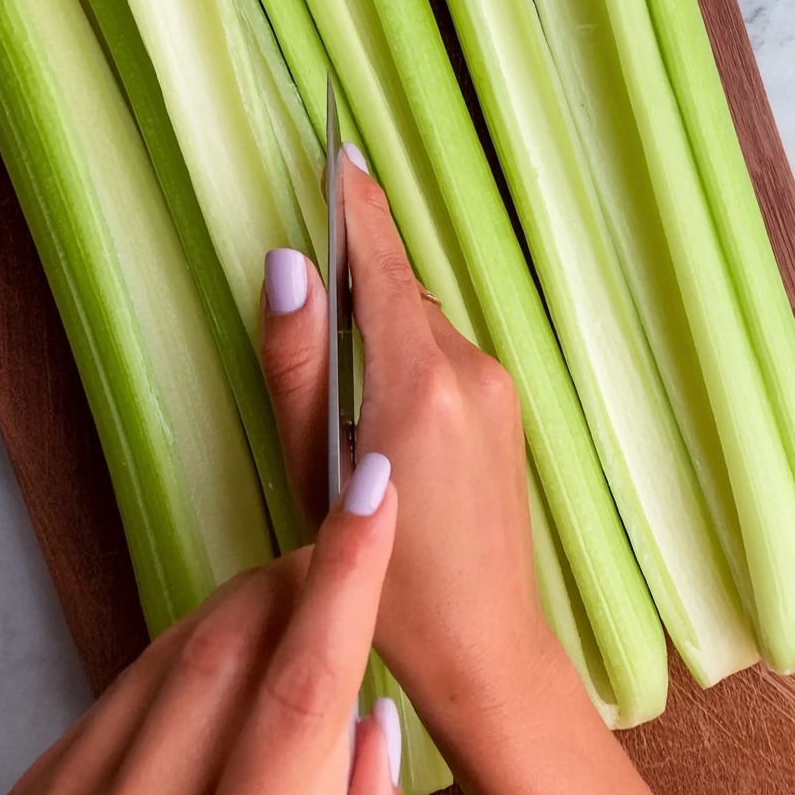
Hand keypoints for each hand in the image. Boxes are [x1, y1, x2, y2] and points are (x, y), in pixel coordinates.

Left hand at [0, 469, 424, 794]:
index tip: (372, 494)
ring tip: (292, 625)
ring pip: (182, 646)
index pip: (301, 697)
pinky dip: (196, 653)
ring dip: (250, 612)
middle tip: (343, 566)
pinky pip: (134, 678)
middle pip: (234, 649)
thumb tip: (373, 719)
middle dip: (299, 582)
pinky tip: (228, 678)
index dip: (346, 581)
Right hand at [261, 149, 546, 721]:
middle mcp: (472, 371)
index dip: (357, 206)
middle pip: (401, 294)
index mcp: (421, 382)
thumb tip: (287, 268)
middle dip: (356, 278)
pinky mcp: (507, 407)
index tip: (339, 152)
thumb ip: (299, 365)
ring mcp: (499, 389)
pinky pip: (446, 353)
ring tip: (340, 379)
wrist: (484, 642)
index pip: (384, 266)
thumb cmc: (387, 576)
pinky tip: (382, 402)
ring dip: (380, 325)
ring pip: (423, 325)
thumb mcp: (317, 474)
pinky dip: (407, 352)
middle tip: (308, 290)